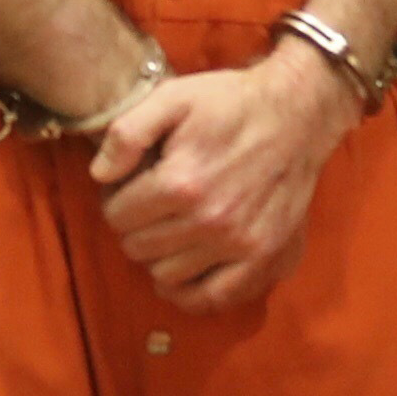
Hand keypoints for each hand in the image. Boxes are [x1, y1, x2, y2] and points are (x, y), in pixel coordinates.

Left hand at [89, 57, 354, 314]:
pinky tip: (183, 276)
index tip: (129, 189)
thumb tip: (99, 175)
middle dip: (135, 227)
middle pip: (138, 247)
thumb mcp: (172, 98)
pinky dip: (190, 294)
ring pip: (166, 275)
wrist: (297, 114)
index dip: (115, 200)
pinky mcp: (263, 258)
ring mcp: (238, 244)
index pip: (117, 216)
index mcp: (180, 182)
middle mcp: (208, 220)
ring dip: (159, 256)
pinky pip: (213, 298)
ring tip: (169, 231)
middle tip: (150, 208)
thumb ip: (127, 133)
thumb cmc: (230, 103)